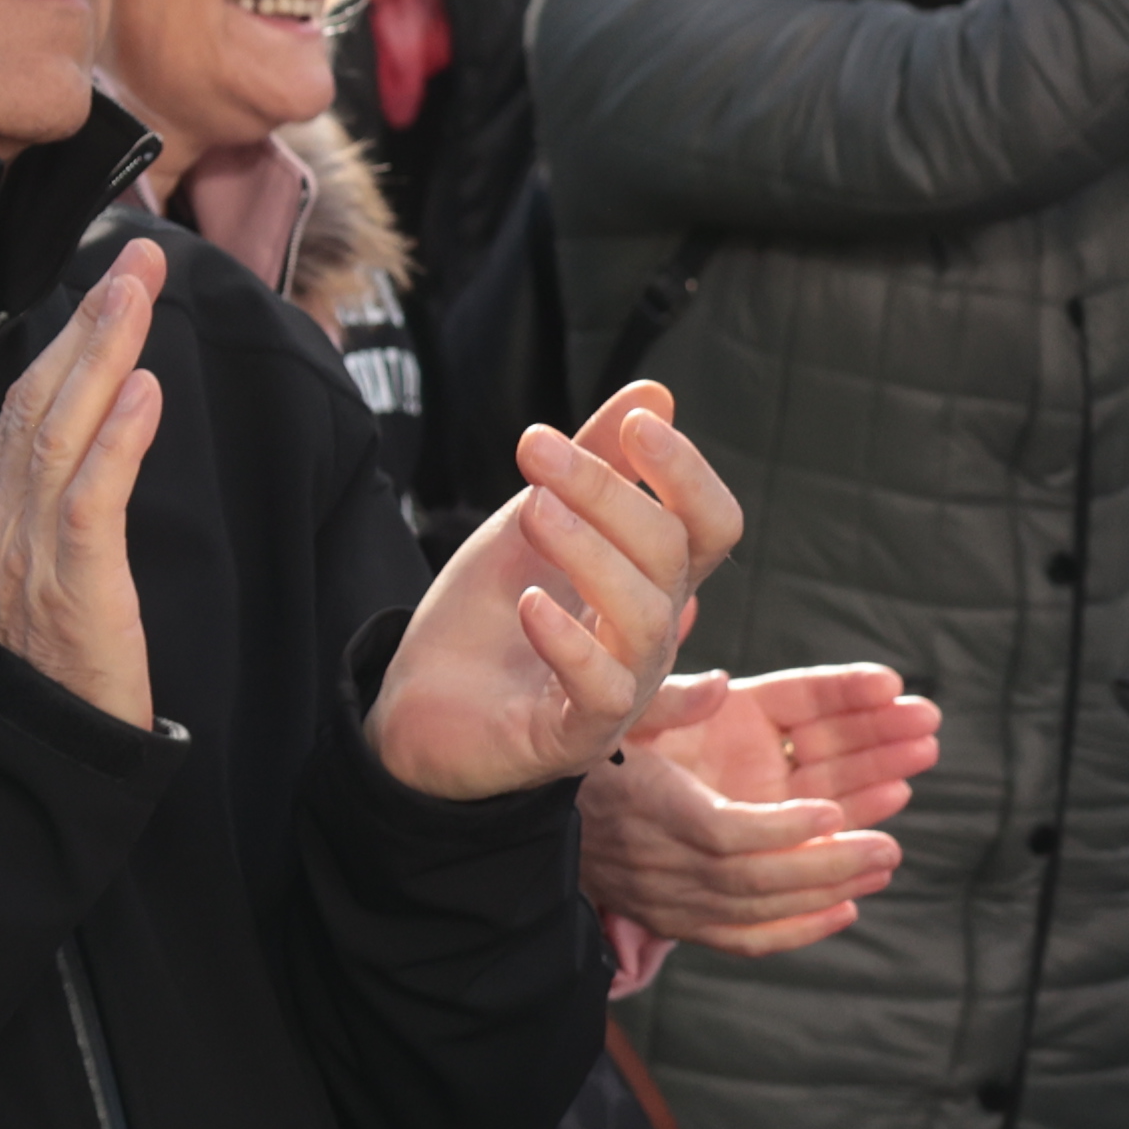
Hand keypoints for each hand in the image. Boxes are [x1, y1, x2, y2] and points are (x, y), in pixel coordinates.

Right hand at [0, 244, 164, 730]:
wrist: (43, 752)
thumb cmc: (60, 667)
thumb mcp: (48, 572)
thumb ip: (61, 504)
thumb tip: (108, 427)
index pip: (25, 406)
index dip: (68, 340)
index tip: (111, 286)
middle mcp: (0, 520)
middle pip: (38, 399)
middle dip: (89, 323)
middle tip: (136, 259)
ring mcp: (27, 549)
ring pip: (59, 430)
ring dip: (102, 356)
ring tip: (138, 297)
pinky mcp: (70, 582)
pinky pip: (90, 497)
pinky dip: (116, 439)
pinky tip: (145, 393)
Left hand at [368, 379, 744, 801]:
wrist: (419, 710)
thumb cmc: (486, 619)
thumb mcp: (530, 526)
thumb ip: (592, 464)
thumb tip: (655, 392)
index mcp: (649, 582)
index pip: (709, 525)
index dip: (686, 473)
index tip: (634, 422)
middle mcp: (650, 635)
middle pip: (670, 556)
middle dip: (607, 492)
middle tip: (537, 447)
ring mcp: (620, 689)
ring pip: (645, 618)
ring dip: (590, 553)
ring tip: (533, 509)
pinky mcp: (573, 736)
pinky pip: (599, 692)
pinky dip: (569, 642)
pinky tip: (529, 604)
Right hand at [582, 661, 938, 956]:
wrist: (538, 808)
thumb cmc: (586, 748)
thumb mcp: (616, 710)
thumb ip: (666, 699)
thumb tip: (720, 686)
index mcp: (643, 803)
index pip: (721, 832)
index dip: (780, 829)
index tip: (831, 811)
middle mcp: (656, 860)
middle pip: (751, 878)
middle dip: (826, 864)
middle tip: (890, 847)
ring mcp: (666, 897)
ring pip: (757, 910)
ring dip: (827, 890)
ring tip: (883, 862)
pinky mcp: (674, 920)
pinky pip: (741, 940)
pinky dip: (797, 932)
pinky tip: (846, 909)